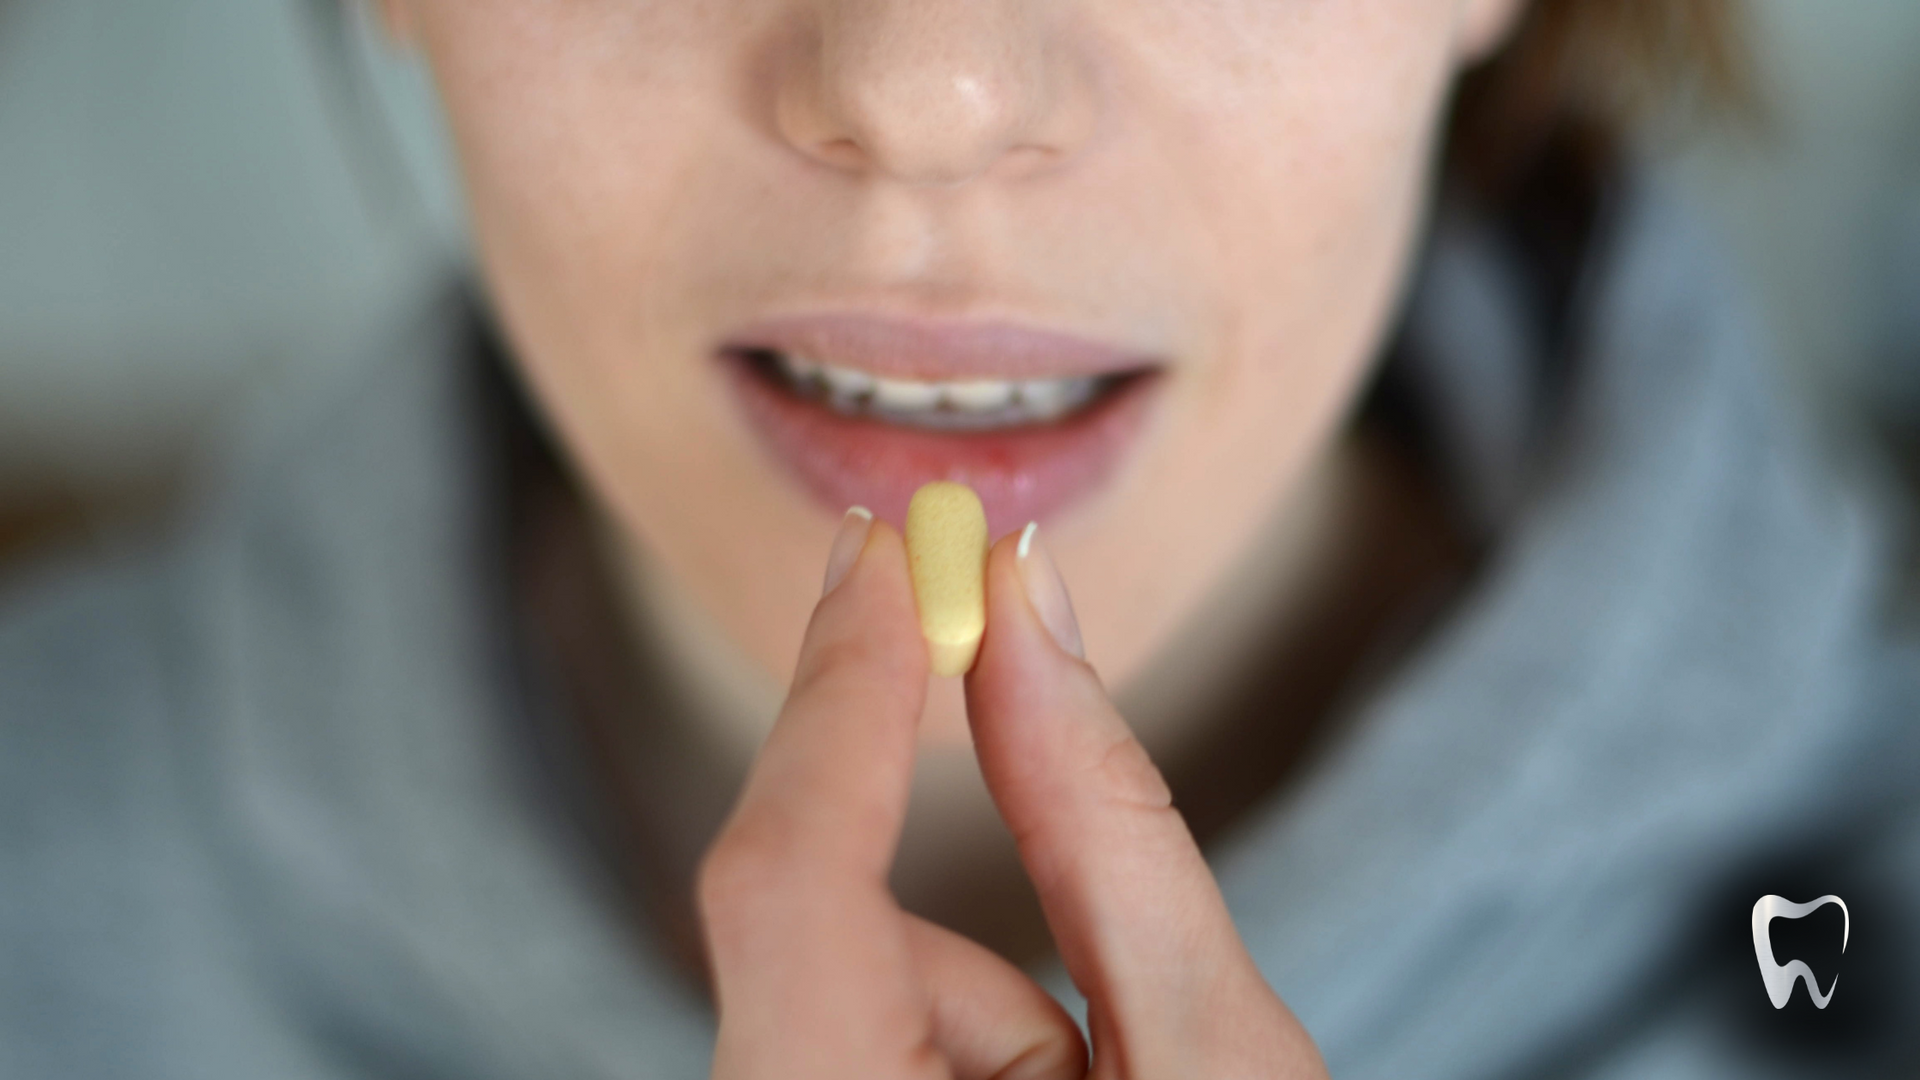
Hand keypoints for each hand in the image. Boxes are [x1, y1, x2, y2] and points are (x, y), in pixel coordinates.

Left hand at [696, 512, 1328, 1078]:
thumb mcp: (1214, 1051)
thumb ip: (1110, 827)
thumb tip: (1027, 602)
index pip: (790, 877)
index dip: (841, 688)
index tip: (883, 547)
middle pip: (819, 916)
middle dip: (972, 883)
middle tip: (998, 672)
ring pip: (861, 971)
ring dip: (999, 1000)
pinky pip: (865, 1018)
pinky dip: (974, 1027)